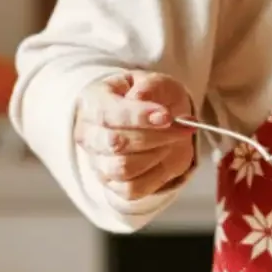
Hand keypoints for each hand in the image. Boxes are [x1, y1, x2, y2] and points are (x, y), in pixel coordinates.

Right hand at [74, 71, 195, 204]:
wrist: (156, 120)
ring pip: (123, 168)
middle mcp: (89, 135)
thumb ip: (149, 87)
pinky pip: (132, 190)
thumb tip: (140, 98)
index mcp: (92, 103)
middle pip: (116, 143)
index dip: (138, 116)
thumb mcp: (155, 82)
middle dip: (156, 136)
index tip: (167, 116)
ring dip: (157, 155)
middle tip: (182, 127)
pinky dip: (156, 176)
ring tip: (172, 141)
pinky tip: (165, 157)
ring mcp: (98, 162)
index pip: (108, 114)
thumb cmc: (152, 98)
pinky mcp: (112, 184)